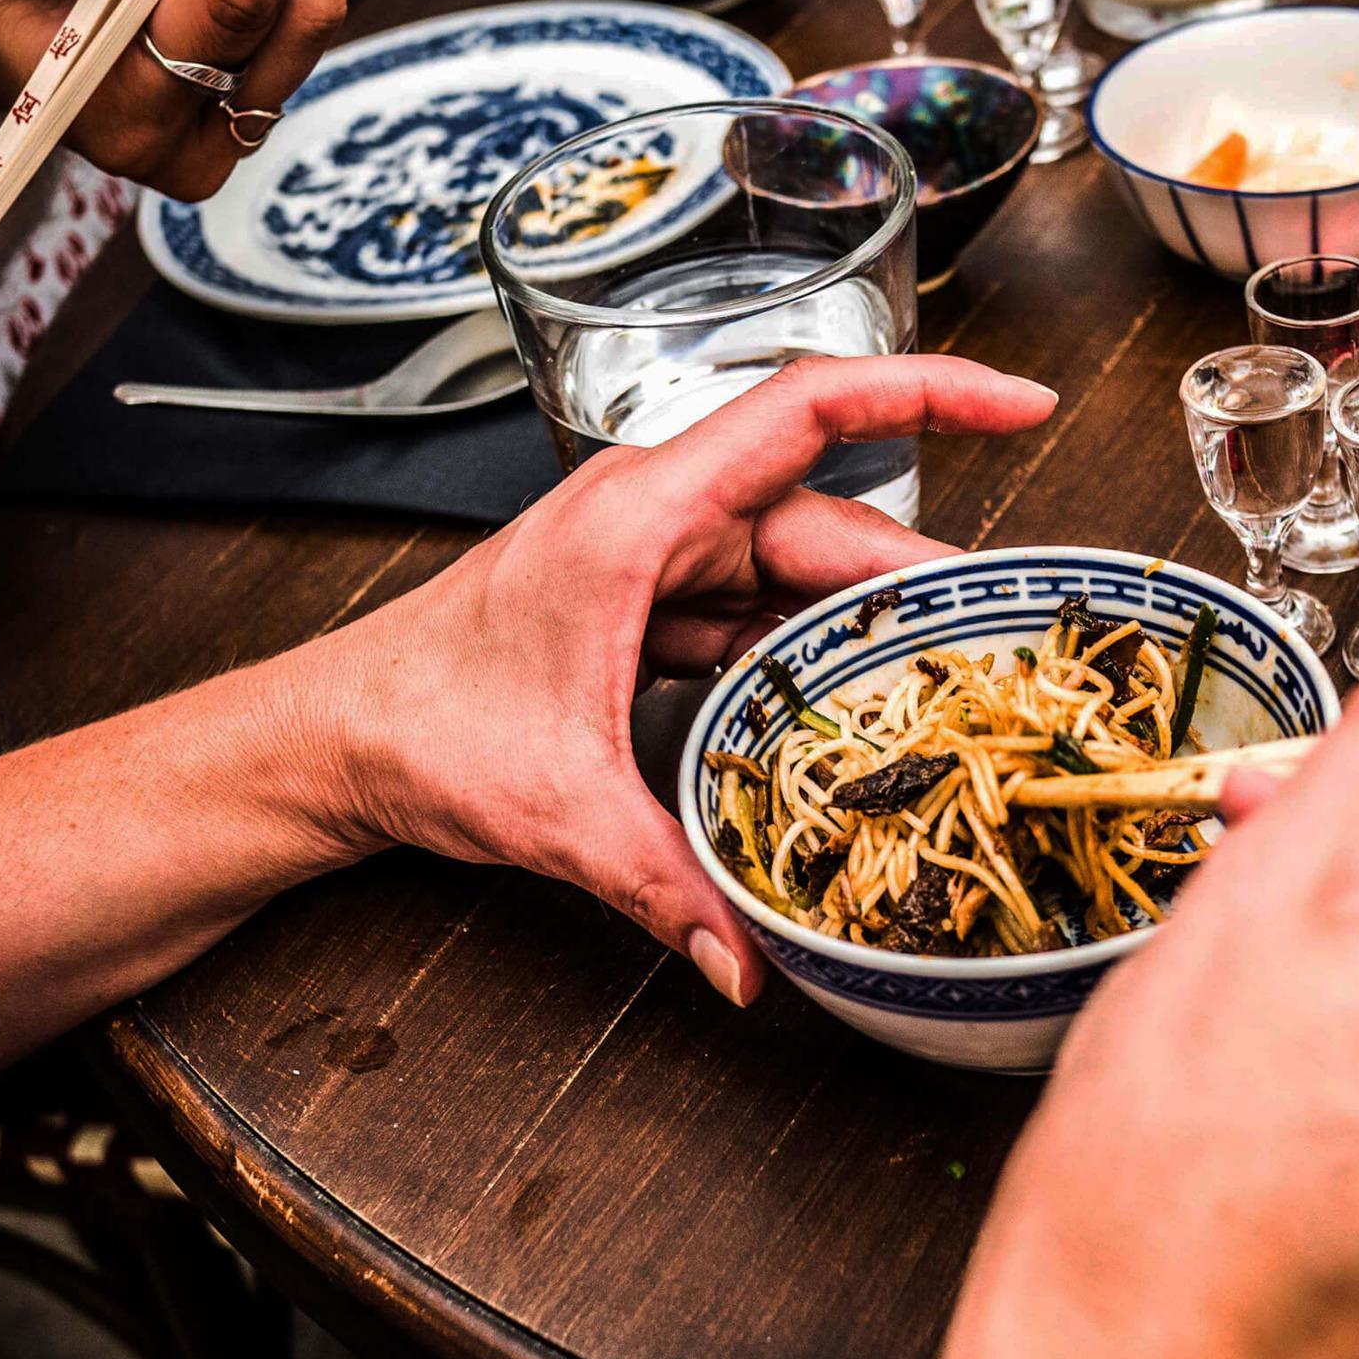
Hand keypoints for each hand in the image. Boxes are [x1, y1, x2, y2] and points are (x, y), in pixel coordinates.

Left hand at [291, 356, 1057, 1004]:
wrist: (335, 740)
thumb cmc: (414, 727)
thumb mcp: (556, 810)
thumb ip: (665, 885)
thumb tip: (750, 966)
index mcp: (638, 515)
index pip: (809, 410)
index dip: (930, 393)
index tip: (1023, 402)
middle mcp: (656, 516)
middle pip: (827, 519)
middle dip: (914, 579)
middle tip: (999, 645)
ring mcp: (656, 558)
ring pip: (799, 569)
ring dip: (864, 623)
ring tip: (944, 680)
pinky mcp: (652, 605)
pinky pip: (760, 610)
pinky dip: (810, 652)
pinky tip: (854, 702)